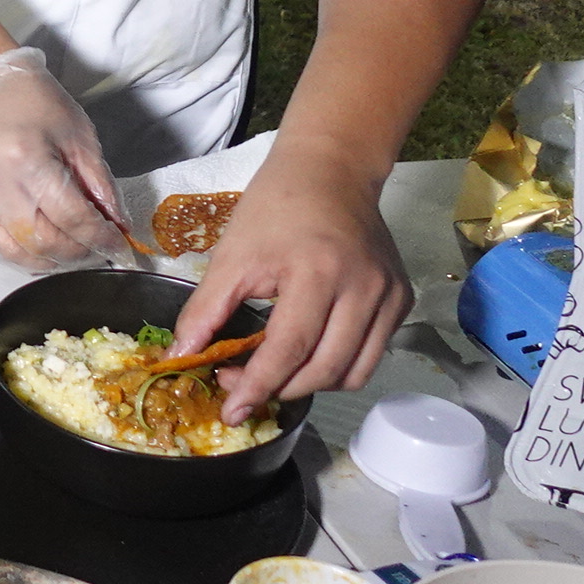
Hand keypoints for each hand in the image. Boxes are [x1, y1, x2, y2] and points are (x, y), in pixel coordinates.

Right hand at [0, 47, 127, 271]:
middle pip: (42, 242)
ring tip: (67, 251)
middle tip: (97, 249)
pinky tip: (32, 244)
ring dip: (46, 260)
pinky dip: (12, 253)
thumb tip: (118, 223)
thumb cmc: (31, 100)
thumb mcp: (78, 134)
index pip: (71, 217)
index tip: (118, 245)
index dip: (101, 238)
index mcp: (26, 158)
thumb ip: (99, 183)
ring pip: (11, 252)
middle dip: (78, 253)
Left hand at [169, 138, 414, 422]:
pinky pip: (370, 354)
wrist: (330, 171)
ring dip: (310, 385)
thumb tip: (181, 356)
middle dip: (279, 389)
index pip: (289, 349)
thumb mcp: (231, 255)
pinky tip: (306, 353)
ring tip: (273, 372)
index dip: (258, 386)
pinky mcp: (401, 300)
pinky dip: (336, 366)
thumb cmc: (276, 207)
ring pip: (353, 373)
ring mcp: (389, 296)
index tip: (232, 412)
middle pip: (323, 370)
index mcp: (318, 272)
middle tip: (242, 386)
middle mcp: (363, 288)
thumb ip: (205, 309)